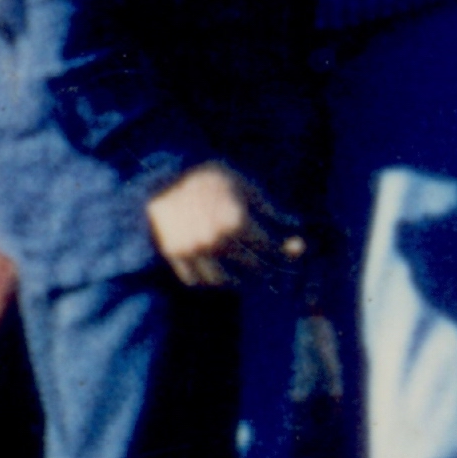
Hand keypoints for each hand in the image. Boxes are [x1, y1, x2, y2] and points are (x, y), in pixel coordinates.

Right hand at [144, 164, 279, 288]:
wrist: (162, 176)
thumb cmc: (210, 177)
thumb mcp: (244, 185)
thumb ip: (269, 209)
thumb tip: (295, 226)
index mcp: (236, 221)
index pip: (270, 247)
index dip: (284, 250)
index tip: (290, 250)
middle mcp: (215, 241)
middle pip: (252, 267)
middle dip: (267, 268)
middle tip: (273, 267)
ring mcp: (193, 251)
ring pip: (223, 281)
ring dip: (239, 281)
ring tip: (246, 275)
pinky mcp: (174, 255)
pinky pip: (195, 279)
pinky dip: (208, 280)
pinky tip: (219, 272)